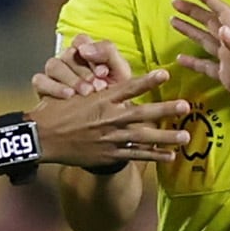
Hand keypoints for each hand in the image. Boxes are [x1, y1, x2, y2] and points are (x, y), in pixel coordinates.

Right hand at [31, 33, 130, 102]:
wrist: (109, 122)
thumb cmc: (116, 95)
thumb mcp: (120, 73)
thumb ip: (108, 53)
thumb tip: (85, 49)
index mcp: (87, 53)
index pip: (80, 40)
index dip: (90, 52)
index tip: (102, 71)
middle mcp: (69, 61)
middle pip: (68, 54)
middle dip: (84, 72)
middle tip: (97, 87)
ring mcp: (56, 74)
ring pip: (53, 65)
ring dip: (71, 79)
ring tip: (86, 93)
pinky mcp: (45, 88)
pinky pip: (40, 81)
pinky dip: (54, 87)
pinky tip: (69, 96)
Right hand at [32, 64, 191, 168]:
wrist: (43, 138)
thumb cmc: (57, 110)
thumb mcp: (75, 91)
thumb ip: (96, 86)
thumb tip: (105, 74)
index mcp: (101, 99)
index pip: (128, 87)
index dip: (148, 80)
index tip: (165, 74)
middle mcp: (108, 118)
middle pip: (142, 113)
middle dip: (165, 110)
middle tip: (186, 106)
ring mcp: (110, 138)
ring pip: (143, 137)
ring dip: (166, 137)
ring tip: (186, 136)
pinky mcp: (109, 154)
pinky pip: (136, 156)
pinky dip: (153, 156)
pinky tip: (170, 155)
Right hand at [170, 0, 229, 123]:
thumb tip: (222, 28)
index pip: (222, 13)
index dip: (209, 0)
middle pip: (209, 23)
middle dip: (193, 12)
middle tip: (175, 3)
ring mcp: (228, 59)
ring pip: (204, 40)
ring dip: (190, 31)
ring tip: (173, 21)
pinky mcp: (225, 75)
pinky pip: (205, 65)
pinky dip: (192, 61)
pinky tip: (180, 59)